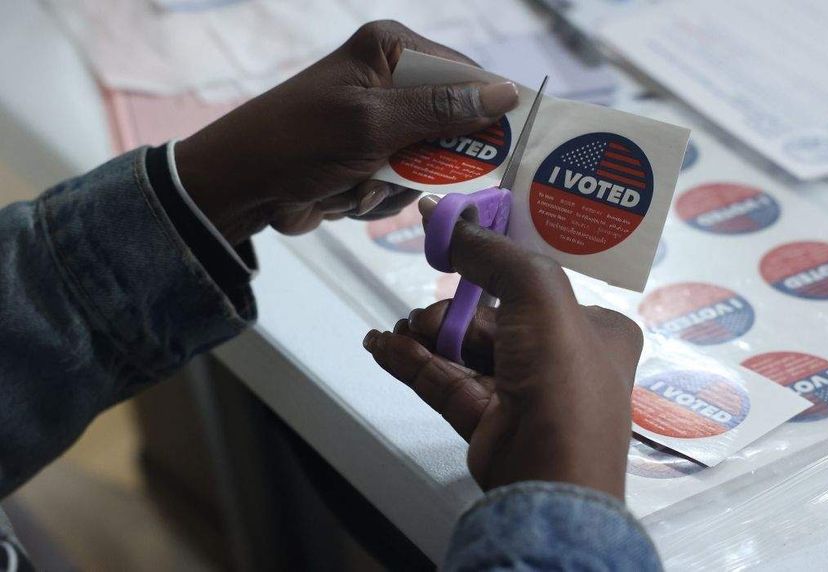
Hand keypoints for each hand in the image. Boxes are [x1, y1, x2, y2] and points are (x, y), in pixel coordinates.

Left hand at [176, 21, 518, 243]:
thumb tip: (507, 93)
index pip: (464, 74)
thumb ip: (442, 110)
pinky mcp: (368, 156)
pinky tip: (345, 192)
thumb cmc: (301, 141)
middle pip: (450, 124)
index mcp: (390, 49)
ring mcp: (379, 121)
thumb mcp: (375, 124)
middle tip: (399, 171)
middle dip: (425, 160)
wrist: (241, 185)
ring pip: (426, 163)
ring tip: (356, 181)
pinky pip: (400, 184)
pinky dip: (376, 196)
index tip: (505, 146)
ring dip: (394, 184)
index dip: (486, 112)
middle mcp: (389, 79)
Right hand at [361, 204, 642, 498]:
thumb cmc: (565, 384)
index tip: (456, 242)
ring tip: (397, 328)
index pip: (542, 285)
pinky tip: (382, 346)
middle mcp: (565, 361)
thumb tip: (446, 215)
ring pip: (466, 351)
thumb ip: (494, 254)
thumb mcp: (539, 296)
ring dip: (427, 335)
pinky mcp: (489, 422)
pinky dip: (413, 362)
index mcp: (598, 329)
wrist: (549, 483)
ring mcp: (526, 395)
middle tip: (421, 305)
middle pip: (496, 317)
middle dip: (451, 308)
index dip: (498, 262)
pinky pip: (446, 380)